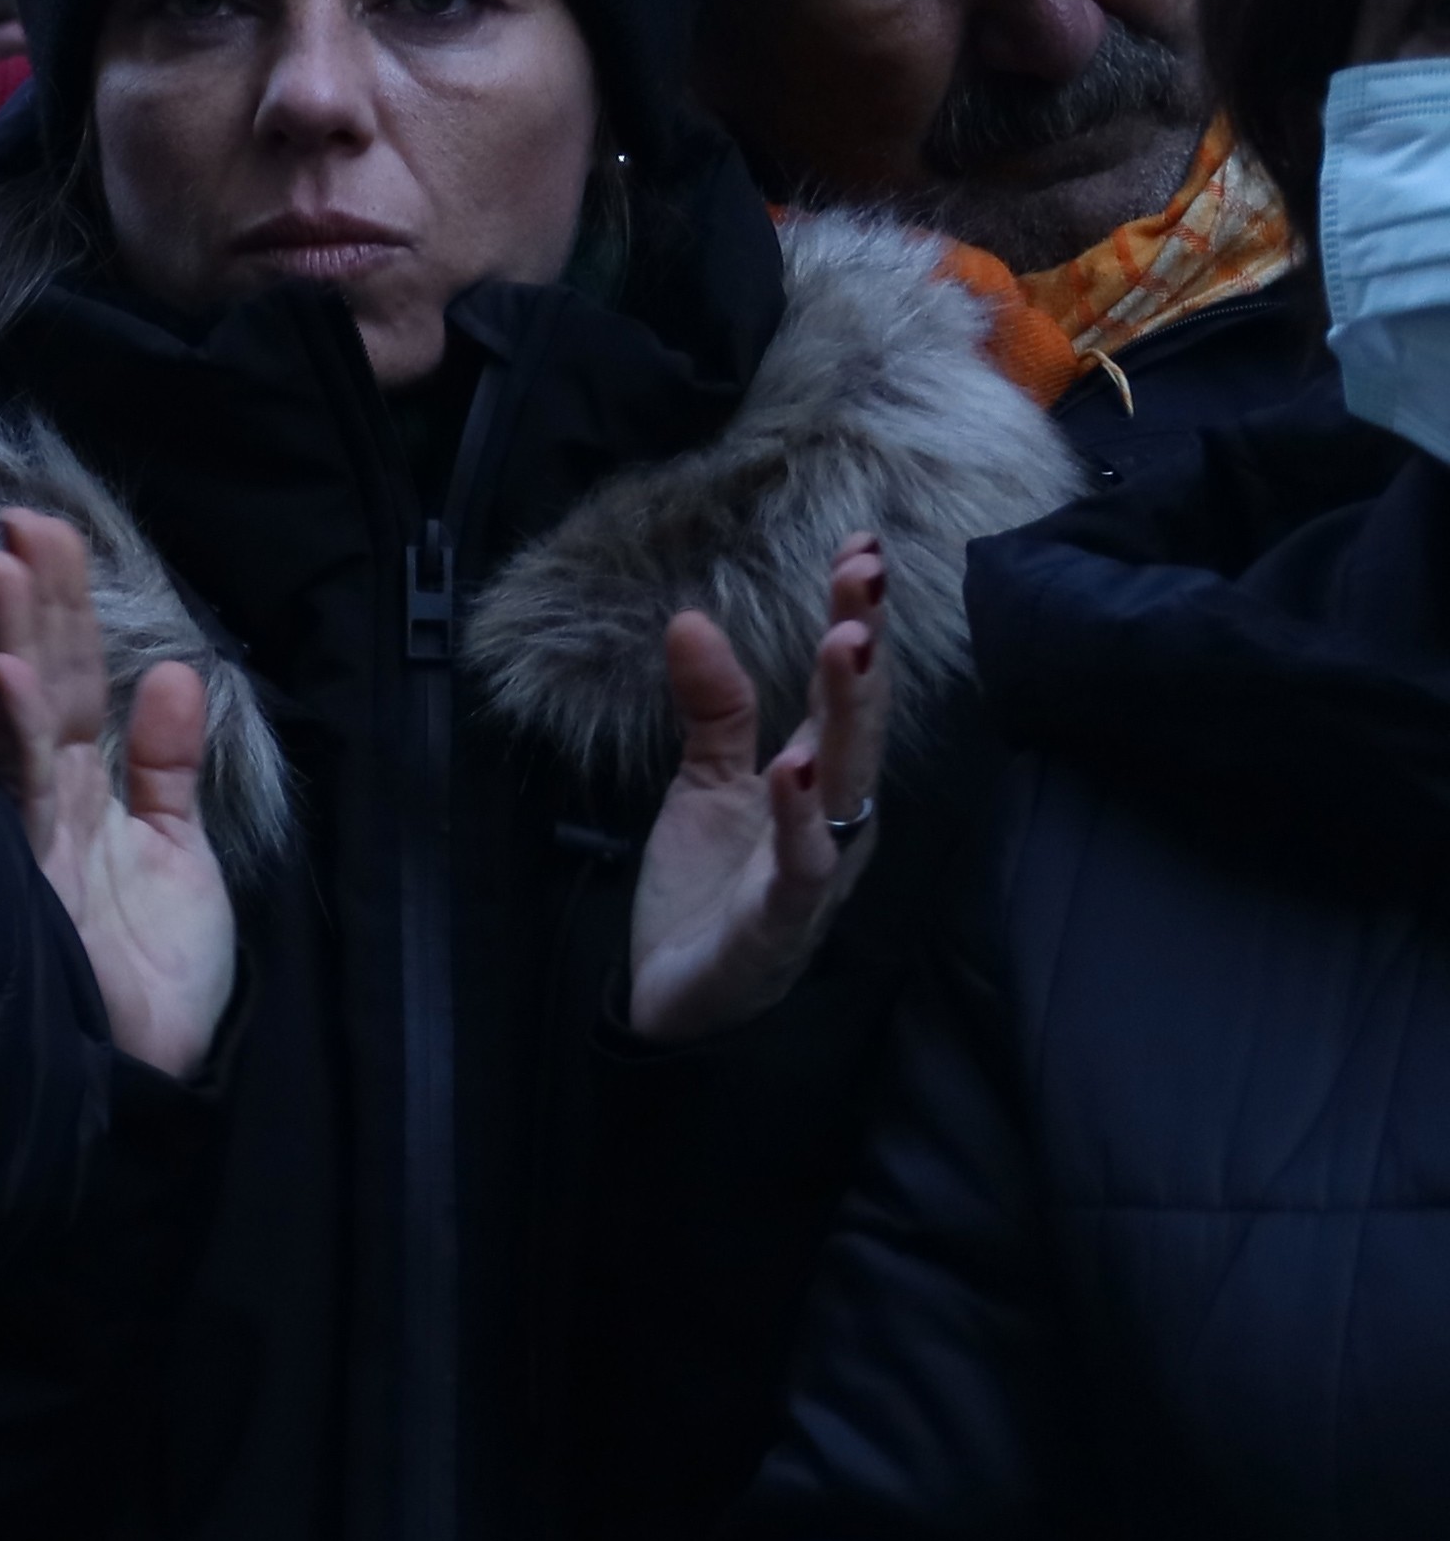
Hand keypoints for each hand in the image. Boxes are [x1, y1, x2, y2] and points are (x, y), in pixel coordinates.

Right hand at [0, 508, 237, 1079]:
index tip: (49, 537)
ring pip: (26, 720)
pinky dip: (16, 730)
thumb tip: (174, 671)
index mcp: (87, 796)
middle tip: (20, 522)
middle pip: (44, 685)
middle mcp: (52, 805)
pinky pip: (24, 791)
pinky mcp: (32, 875)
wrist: (156, 1074)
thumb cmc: (160, 979)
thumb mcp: (183, 856)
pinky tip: (10, 670)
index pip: (71, 685)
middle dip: (35, 603)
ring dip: (19, 639)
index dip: (64, 613)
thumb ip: (169, 768)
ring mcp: (36, 836)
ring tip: (7, 562)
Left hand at [627, 540, 890, 1041]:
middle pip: (856, 726)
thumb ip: (714, 707)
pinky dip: (800, 821)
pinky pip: (800, 869)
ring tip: (845, 645)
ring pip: (844, 786)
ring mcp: (814, 872)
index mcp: (819, 781)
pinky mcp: (780, 922)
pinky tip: (794, 772)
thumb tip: (693, 617)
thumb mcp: (704, 781)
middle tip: (865, 574)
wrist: (674, 995)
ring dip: (847, 717)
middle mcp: (833, 820)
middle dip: (863, 650)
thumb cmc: (711, 885)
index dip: (855, 619)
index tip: (861, 545)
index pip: (842, 690)